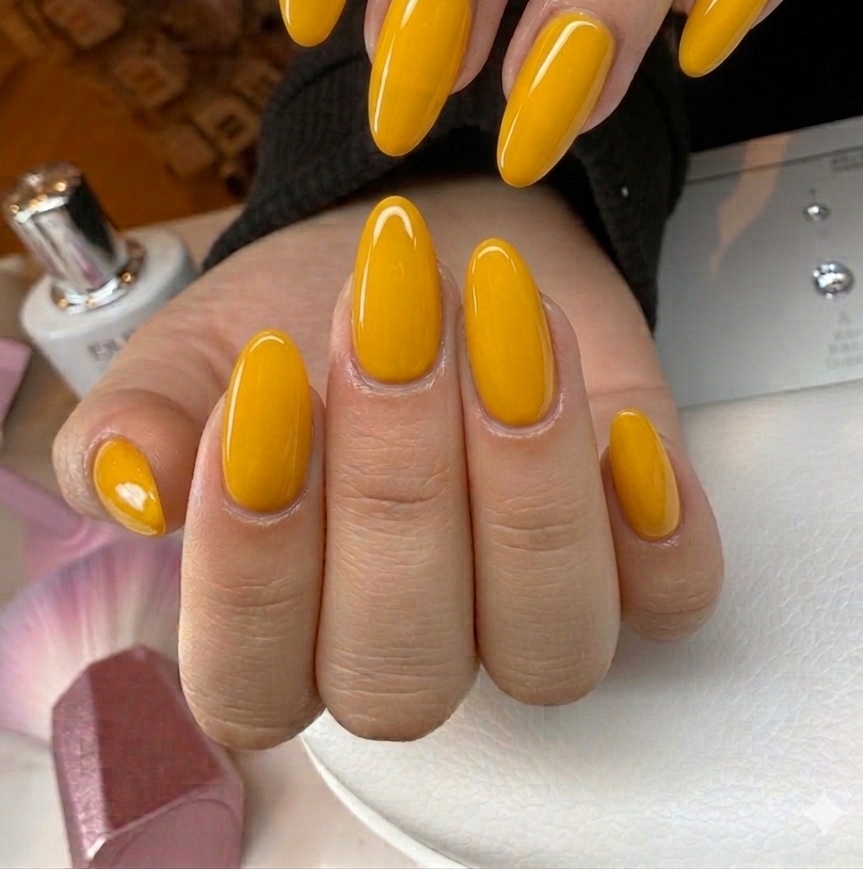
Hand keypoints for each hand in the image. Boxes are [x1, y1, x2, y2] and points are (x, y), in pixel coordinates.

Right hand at [53, 179, 721, 746]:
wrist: (427, 245)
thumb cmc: (307, 308)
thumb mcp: (199, 347)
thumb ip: (142, 421)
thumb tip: (133, 486)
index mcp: (277, 628)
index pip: (254, 677)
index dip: (257, 555)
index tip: (263, 380)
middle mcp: (405, 645)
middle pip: (404, 671)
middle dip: (398, 481)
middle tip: (390, 312)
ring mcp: (526, 610)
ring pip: (550, 648)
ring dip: (528, 479)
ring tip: (499, 315)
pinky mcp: (636, 556)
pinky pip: (671, 600)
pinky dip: (654, 519)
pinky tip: (611, 416)